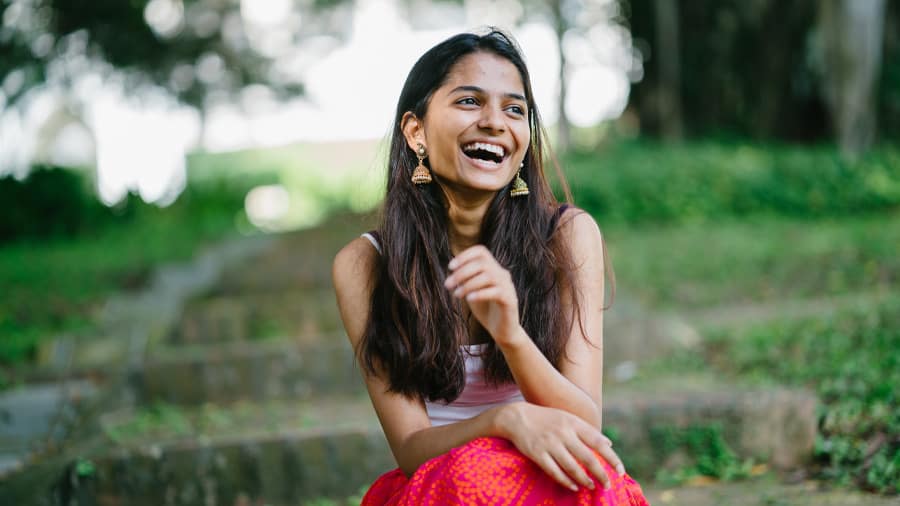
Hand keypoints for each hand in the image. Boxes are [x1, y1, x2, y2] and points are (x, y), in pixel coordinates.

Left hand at [445, 245, 521, 344]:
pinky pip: (496, 292)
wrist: (502, 331)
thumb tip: (452, 270)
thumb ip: (464, 280)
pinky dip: (480, 293)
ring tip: (456, 294)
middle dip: (462, 273)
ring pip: (488, 276)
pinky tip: (469, 299)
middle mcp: (502, 274)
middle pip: (482, 263)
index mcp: (493, 269)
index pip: (481, 252)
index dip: (465, 256)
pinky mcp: (510, 300)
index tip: (450, 267)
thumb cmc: (486, 310)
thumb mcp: (471, 291)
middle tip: (447, 285)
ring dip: (468, 284)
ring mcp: (508, 286)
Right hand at [497, 402, 624, 491]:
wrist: (517, 417)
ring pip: (572, 467)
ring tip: (592, 486)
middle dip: (600, 474)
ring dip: (584, 480)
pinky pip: (554, 471)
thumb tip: (609, 443)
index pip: (598, 442)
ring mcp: (549, 444)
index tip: (621, 471)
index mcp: (573, 423)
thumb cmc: (546, 419)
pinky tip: (574, 486)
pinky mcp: (537, 454)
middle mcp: (563, 433)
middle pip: (587, 458)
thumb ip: (587, 430)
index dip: (611, 458)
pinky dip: (566, 481)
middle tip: (608, 485)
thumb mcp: (568, 418)